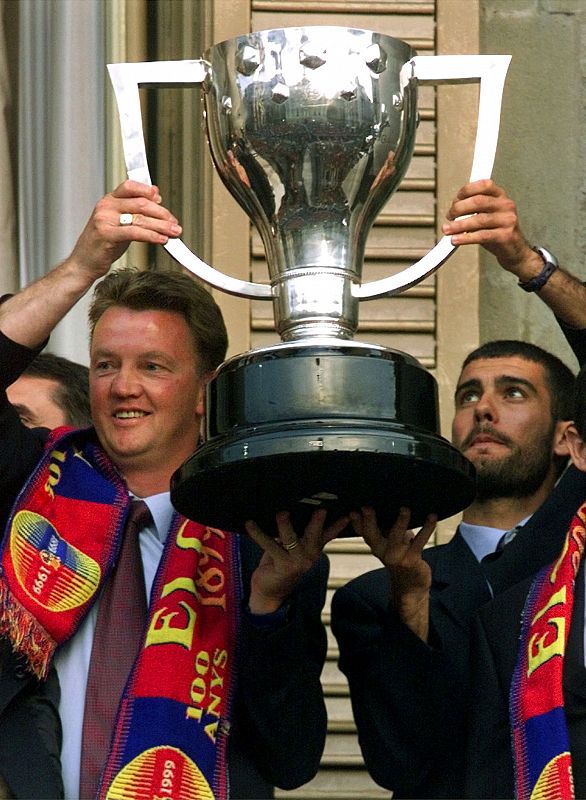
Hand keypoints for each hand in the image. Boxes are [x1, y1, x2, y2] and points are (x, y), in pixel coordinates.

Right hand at [68, 180, 181, 280]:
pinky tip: (162, 240)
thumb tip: (154, 196)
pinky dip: (152, 236)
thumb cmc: (101, 245)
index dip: (148, 191)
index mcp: (109, 200)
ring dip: (162, 226)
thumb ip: (134, 211)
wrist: (83, 263)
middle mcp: (106, 207)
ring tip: (174, 232)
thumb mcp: (118, 223)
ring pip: (140, 218)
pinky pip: (135, 232)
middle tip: (174, 222)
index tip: (161, 200)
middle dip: (162, 214)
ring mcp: (105, 220)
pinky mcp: (107, 235)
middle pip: (141, 203)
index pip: (130, 186)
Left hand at [245, 509, 348, 614]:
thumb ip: (301, 531)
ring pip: (291, 540)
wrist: (270, 592)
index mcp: (314, 548)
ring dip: (286, 526)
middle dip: (317, 522)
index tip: (348, 513)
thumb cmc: (282, 562)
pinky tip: (250, 523)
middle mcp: (309, 555)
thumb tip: (294, 505)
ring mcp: (297, 561)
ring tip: (282, 513)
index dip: (338, 524)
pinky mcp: (281, 566)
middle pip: (315, 535)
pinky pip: (269, 545)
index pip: (330, 533)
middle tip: (321, 509)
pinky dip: (258, 533)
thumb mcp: (295, 546)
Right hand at [351, 506, 436, 641]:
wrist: (410, 585)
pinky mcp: (411, 560)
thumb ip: (384, 526)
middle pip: (372, 536)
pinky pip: (419, 542)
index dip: (356, 522)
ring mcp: (396, 557)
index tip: (352, 511)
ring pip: (396, 538)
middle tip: (367, 508)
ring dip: (401, 522)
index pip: (362, 532)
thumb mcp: (389, 541)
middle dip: (369, 521)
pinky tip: (432, 517)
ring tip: (405, 509)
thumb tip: (386, 502)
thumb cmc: (400, 556)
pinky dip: (427, 528)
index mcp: (375, 545)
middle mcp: (382, 551)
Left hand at [441, 179, 535, 273]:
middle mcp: (506, 205)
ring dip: (458, 225)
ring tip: (447, 229)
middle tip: (449, 216)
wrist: (514, 249)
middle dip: (459, 208)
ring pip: (479, 220)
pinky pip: (482, 236)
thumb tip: (453, 209)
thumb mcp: (487, 213)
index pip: (483, 185)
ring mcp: (507, 220)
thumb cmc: (495, 230)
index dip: (466, 191)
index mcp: (501, 195)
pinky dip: (466, 238)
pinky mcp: (505, 236)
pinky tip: (455, 240)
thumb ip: (474, 208)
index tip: (455, 200)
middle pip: (478, 202)